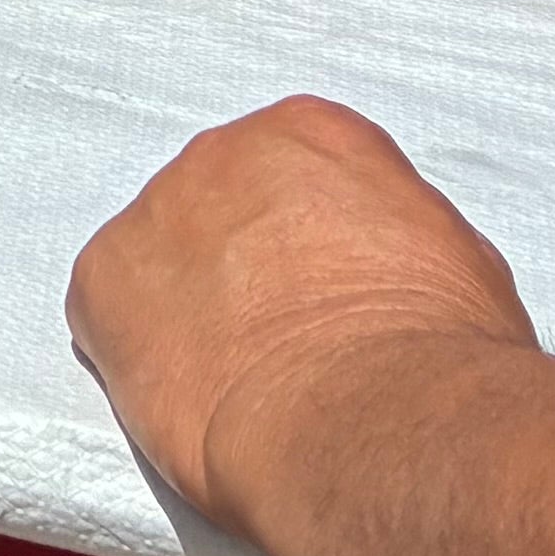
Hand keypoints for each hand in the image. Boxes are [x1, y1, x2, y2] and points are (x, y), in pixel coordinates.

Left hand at [70, 99, 540, 541]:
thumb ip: (390, 230)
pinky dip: (139, 355)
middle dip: (244, 270)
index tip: (328, 290)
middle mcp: (221, 152)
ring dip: (188, 309)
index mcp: (312, 133)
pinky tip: (193, 396)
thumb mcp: (453, 261)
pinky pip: (108, 316)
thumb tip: (372, 263)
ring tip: (243, 381)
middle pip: (219, 207)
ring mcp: (153, 212)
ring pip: (161, 260)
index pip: (296, 171)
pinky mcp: (101, 284)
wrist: (373, 422)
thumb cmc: (434, 357)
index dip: (312, 243)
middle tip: (283, 341)